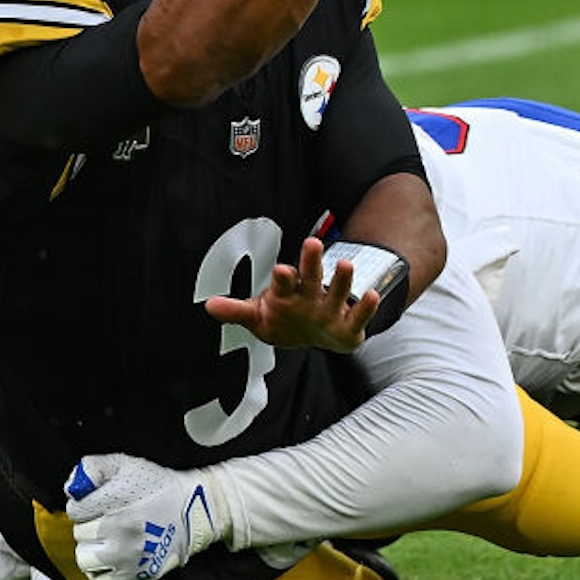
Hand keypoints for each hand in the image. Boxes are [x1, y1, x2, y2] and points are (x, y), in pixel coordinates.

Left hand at [66, 453, 230, 579]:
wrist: (193, 512)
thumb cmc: (159, 487)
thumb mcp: (127, 464)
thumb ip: (93, 468)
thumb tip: (72, 487)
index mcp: (115, 503)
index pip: (75, 510)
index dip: (85, 505)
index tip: (100, 504)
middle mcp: (118, 532)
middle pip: (79, 534)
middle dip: (90, 525)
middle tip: (108, 520)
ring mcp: (125, 558)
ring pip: (85, 558)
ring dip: (93, 548)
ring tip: (108, 539)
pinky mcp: (133, 575)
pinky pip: (99, 578)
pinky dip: (103, 568)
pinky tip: (114, 555)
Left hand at [203, 235, 383, 350]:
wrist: (319, 336)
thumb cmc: (288, 321)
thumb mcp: (259, 318)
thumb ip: (237, 311)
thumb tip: (209, 306)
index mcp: (289, 293)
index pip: (284, 281)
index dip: (283, 277)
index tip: (280, 270)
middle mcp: (311, 296)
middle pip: (312, 277)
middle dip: (311, 262)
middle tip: (312, 243)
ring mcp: (331, 310)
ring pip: (338, 292)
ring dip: (341, 280)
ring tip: (344, 265)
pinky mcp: (348, 326)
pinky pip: (359, 316)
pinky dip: (365, 307)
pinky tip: (371, 295)